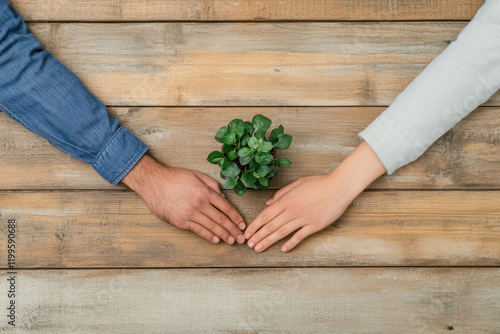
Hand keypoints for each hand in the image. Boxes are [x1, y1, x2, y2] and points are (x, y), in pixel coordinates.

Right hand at [122, 154, 245, 244]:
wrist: (154, 182)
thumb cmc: (175, 177)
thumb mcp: (197, 175)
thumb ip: (212, 185)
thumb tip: (224, 197)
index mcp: (205, 191)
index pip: (226, 207)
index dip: (236, 217)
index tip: (242, 224)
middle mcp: (200, 203)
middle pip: (221, 219)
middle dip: (233, 230)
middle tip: (241, 238)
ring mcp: (190, 213)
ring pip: (211, 226)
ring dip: (223, 235)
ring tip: (231, 241)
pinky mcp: (181, 221)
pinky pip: (198, 230)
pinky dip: (208, 236)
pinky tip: (216, 240)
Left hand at [245, 141, 385, 251]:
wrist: (339, 186)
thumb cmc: (318, 183)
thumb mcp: (297, 183)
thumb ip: (281, 194)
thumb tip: (268, 203)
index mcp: (286, 199)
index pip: (265, 215)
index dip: (255, 225)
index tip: (247, 233)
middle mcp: (292, 210)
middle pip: (271, 226)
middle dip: (258, 236)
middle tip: (249, 245)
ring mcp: (303, 218)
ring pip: (282, 232)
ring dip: (268, 241)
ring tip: (259, 249)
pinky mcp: (314, 225)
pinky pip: (299, 236)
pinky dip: (291, 243)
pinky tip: (283, 250)